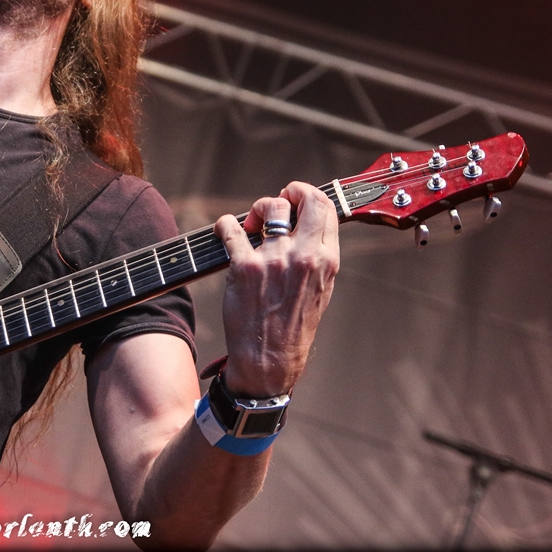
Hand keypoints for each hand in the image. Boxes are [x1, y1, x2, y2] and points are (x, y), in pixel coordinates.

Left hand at [214, 181, 339, 397]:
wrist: (270, 361)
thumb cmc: (294, 326)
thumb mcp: (321, 289)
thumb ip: (317, 256)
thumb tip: (304, 223)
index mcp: (327, 260)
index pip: (326, 207)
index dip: (308, 195)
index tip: (295, 199)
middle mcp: (304, 255)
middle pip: (304, 197)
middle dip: (288, 191)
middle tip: (275, 202)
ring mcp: (274, 259)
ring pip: (268, 206)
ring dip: (256, 209)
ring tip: (249, 226)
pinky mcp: (244, 267)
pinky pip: (230, 227)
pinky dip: (224, 224)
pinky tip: (224, 231)